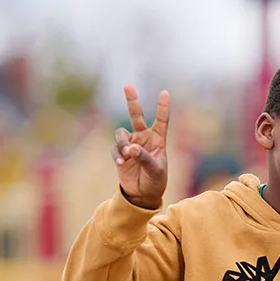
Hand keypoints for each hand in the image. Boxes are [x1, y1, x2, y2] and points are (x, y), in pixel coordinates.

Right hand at [112, 85, 169, 209]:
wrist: (143, 194)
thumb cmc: (155, 181)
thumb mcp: (155, 170)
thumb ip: (144, 158)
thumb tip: (131, 148)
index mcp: (158, 140)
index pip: (161, 121)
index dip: (162, 107)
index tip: (165, 93)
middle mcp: (143, 139)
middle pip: (136, 116)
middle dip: (132, 101)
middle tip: (128, 85)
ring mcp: (131, 145)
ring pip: (121, 134)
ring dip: (123, 143)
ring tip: (128, 155)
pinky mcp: (120, 153)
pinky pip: (115, 148)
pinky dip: (117, 155)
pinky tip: (121, 163)